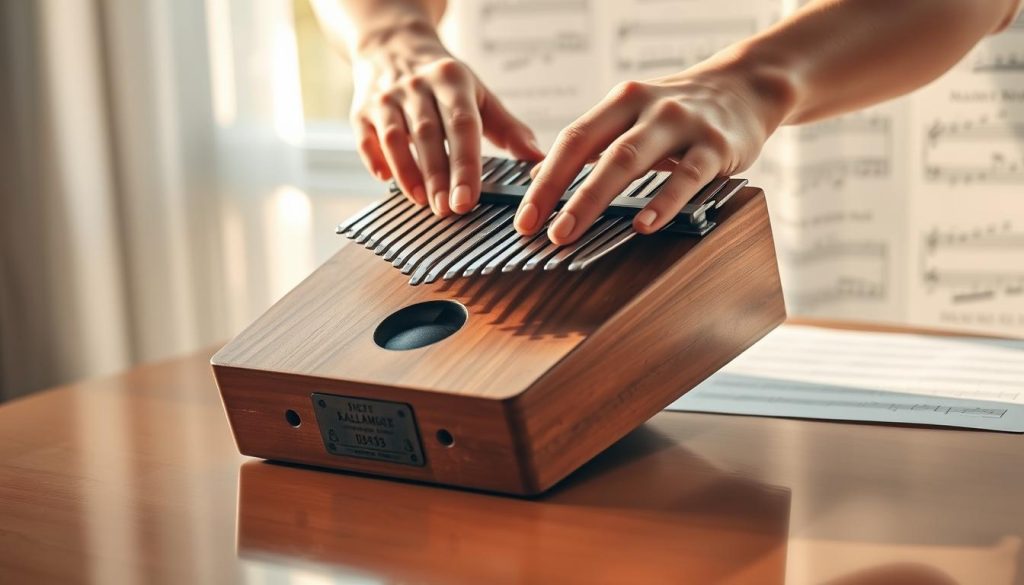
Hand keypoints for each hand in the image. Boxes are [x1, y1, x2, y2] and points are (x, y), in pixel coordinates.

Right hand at [350, 34, 542, 215]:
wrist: (393, 46)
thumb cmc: (444, 81)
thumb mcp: (478, 94)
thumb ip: (507, 128)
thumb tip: (538, 160)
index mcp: (452, 80)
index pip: (462, 126)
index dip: (466, 165)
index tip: (469, 199)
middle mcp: (417, 86)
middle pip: (429, 135)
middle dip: (438, 176)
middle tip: (448, 210)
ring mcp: (386, 97)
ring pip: (395, 139)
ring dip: (408, 173)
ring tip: (423, 202)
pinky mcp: (362, 110)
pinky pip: (366, 138)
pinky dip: (374, 159)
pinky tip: (385, 180)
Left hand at [514, 62, 788, 243]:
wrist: (746, 88)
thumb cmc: (679, 113)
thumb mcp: (631, 118)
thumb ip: (590, 145)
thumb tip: (539, 178)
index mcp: (620, 102)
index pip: (573, 140)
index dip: (545, 180)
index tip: (525, 219)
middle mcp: (646, 107)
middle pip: (594, 150)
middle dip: (562, 194)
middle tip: (542, 232)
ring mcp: (681, 124)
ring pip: (630, 160)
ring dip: (595, 198)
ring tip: (572, 231)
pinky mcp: (715, 146)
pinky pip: (685, 177)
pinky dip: (662, 203)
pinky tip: (643, 225)